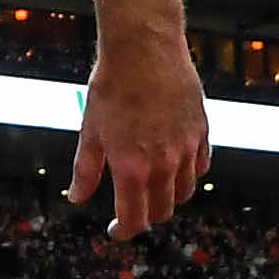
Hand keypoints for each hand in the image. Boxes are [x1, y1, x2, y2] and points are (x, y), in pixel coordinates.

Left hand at [72, 30, 210, 239]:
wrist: (144, 47)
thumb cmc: (112, 85)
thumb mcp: (91, 130)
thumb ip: (86, 170)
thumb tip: (77, 198)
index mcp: (132, 168)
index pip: (134, 219)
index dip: (123, 231)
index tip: (116, 230)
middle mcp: (164, 164)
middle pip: (162, 211)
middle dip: (146, 216)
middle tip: (132, 207)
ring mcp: (186, 148)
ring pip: (184, 193)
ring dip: (168, 197)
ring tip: (153, 187)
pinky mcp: (201, 131)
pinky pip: (199, 167)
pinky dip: (188, 175)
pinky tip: (174, 165)